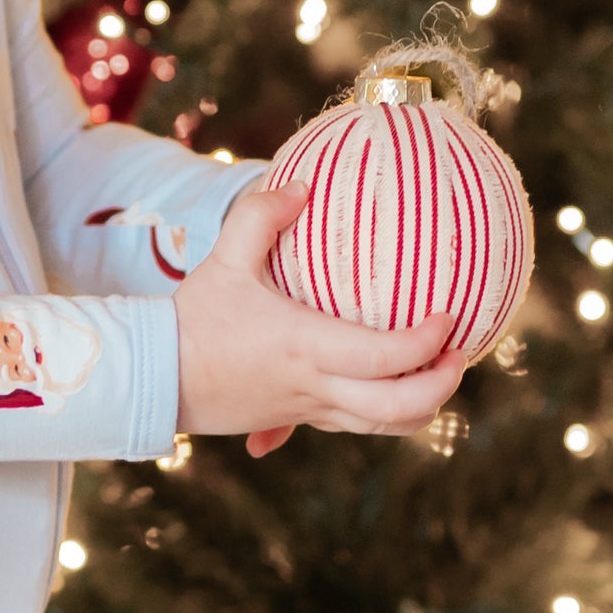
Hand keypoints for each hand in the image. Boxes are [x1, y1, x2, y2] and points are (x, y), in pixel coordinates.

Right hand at [173, 177, 465, 458]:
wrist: (153, 376)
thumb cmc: (191, 318)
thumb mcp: (224, 258)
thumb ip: (262, 214)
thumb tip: (302, 184)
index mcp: (306, 346)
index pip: (388, 356)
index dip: (428, 343)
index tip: (449, 317)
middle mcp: (315, 387)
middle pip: (399, 408)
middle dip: (441, 386)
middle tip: (459, 354)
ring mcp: (306, 410)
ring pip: (382, 427)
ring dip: (419, 406)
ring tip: (435, 373)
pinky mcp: (294, 420)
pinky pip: (353, 427)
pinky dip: (383, 414)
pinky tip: (387, 387)